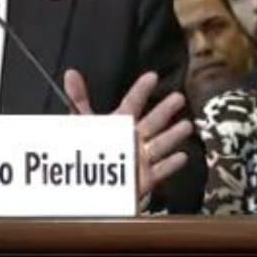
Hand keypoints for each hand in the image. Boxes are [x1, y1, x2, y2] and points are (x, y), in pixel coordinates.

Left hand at [64, 69, 191, 203]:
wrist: (98, 183)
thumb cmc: (96, 148)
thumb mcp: (84, 122)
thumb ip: (79, 99)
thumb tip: (70, 73)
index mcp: (122, 123)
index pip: (132, 102)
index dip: (141, 89)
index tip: (152, 76)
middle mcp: (135, 137)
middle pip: (152, 121)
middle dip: (165, 110)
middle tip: (178, 97)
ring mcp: (143, 157)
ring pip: (160, 144)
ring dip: (172, 136)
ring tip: (186, 126)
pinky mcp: (146, 178)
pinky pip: (160, 171)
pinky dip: (170, 165)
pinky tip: (181, 157)